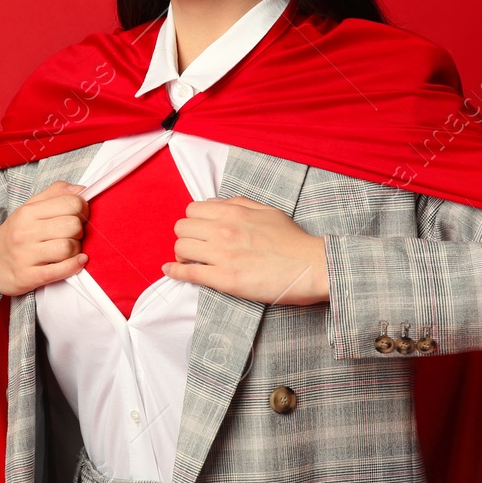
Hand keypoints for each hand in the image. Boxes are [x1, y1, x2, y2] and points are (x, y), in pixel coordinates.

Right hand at [0, 180, 90, 296]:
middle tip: (72, 235)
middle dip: (79, 231)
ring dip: (76, 250)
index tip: (79, 216)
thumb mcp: (30, 208)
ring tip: (70, 250)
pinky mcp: (27, 277)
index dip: (82, 209)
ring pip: (68, 247)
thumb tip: (82, 189)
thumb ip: (55, 194)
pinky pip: (59, 270)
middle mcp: (25, 232)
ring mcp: (25, 255)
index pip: (71, 203)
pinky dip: (74, 266)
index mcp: (28, 212)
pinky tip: (78, 262)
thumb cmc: (15, 233)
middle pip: (72, 225)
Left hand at [162, 196, 328, 305]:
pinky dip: (175, 272)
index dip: (193, 220)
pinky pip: (187, 273)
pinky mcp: (223, 279)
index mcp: (233, 212)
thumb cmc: (293, 241)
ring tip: (190, 260)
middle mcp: (223, 230)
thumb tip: (214, 203)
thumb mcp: (267, 211)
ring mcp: (221, 255)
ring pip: (181, 248)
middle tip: (194, 246)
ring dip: (182, 254)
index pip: (192, 210)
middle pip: (182, 228)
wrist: (311, 266)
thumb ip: (239, 204)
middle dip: (186, 236)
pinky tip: (170, 271)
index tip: (198, 230)